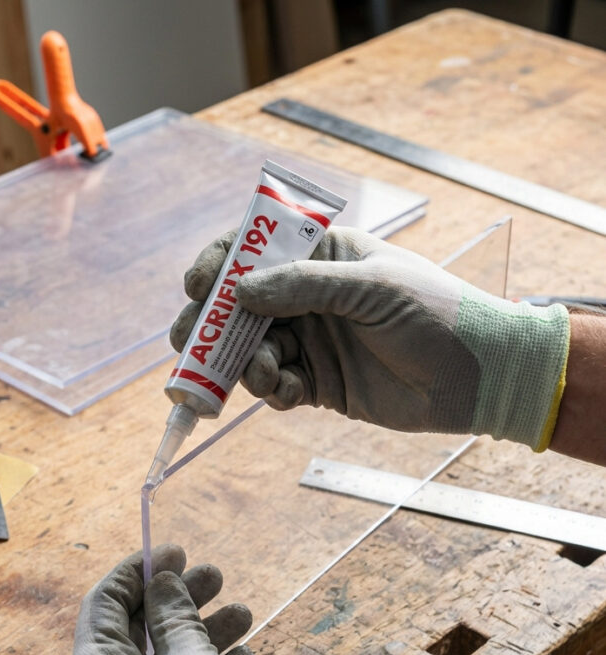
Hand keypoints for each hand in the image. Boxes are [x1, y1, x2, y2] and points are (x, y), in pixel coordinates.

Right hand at [172, 227, 569, 450]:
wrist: (477, 377)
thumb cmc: (435, 313)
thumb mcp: (370, 287)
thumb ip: (303, 286)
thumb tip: (239, 290)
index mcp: (321, 257)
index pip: (254, 251)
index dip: (219, 265)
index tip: (197, 286)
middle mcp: (307, 298)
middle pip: (239, 307)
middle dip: (210, 325)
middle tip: (187, 342)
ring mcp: (310, 341)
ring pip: (251, 351)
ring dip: (244, 365)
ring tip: (263, 375)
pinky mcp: (316, 383)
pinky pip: (275, 386)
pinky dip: (273, 391)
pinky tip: (289, 392)